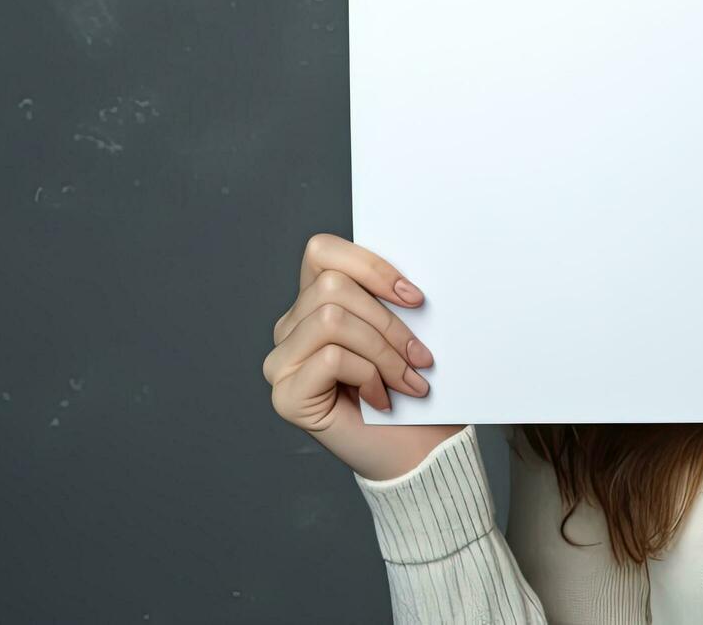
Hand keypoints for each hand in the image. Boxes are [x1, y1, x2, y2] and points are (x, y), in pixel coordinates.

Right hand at [264, 233, 461, 480]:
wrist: (417, 452)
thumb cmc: (414, 390)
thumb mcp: (405, 332)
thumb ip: (390, 299)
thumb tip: (405, 277)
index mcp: (314, 303)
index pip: (322, 251)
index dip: (371, 266)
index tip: (415, 298)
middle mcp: (289, 330)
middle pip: (332, 287)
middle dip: (388, 321)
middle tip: (422, 357)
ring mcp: (280, 363)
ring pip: (331, 319)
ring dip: (383, 351)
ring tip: (410, 380)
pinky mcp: (285, 396)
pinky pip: (331, 358)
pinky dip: (368, 376)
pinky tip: (382, 399)